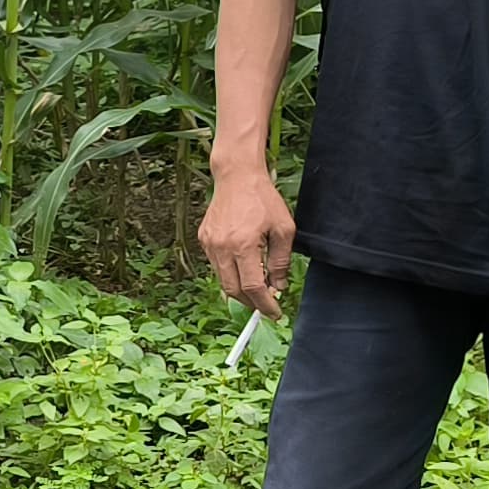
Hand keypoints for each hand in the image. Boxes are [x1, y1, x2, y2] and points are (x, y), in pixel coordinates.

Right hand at [198, 162, 297, 319]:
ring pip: (223, 280)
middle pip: (233, 290)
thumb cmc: (262, 198)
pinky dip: (230, 272)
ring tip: (257, 284)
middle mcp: (222, 247)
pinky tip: (243, 265)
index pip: (253, 287)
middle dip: (251, 303)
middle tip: (266, 305)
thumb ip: (281, 261)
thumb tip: (278, 286)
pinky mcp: (204, 239)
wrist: (237, 176)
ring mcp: (210, 244)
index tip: (274, 313)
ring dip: (240, 288)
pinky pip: (216, 265)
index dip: (265, 305)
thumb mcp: (283, 229)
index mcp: (244, 245)